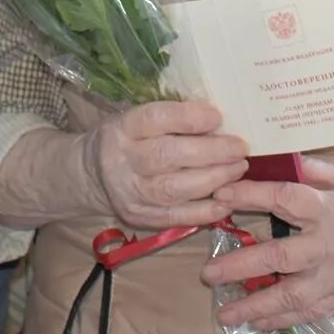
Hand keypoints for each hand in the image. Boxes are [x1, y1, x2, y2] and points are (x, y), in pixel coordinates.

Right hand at [85, 100, 247, 231]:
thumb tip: (219, 120)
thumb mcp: (139, 119)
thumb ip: (172, 119)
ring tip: (238, 169)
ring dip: (213, 180)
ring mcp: (130, 193)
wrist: (93, 175)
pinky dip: (205, 211)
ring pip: (173, 189)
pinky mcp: (140, 218)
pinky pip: (176, 217)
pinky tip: (227, 201)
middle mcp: (123, 160)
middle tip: (240, 148)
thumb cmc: (129, 139)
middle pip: (167, 156)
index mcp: (123, 127)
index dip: (188, 118)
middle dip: (211, 152)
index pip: (155, 119)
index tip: (218, 116)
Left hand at [201, 159, 333, 328]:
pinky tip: (260, 324)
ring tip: (226, 314)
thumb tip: (274, 156)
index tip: (220, 194)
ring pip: (295, 295)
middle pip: (282, 256)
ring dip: (257, 306)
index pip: (285, 199)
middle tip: (208, 273)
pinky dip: (286, 320)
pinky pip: (314, 311)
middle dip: (241, 266)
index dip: (251, 196)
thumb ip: (314, 169)